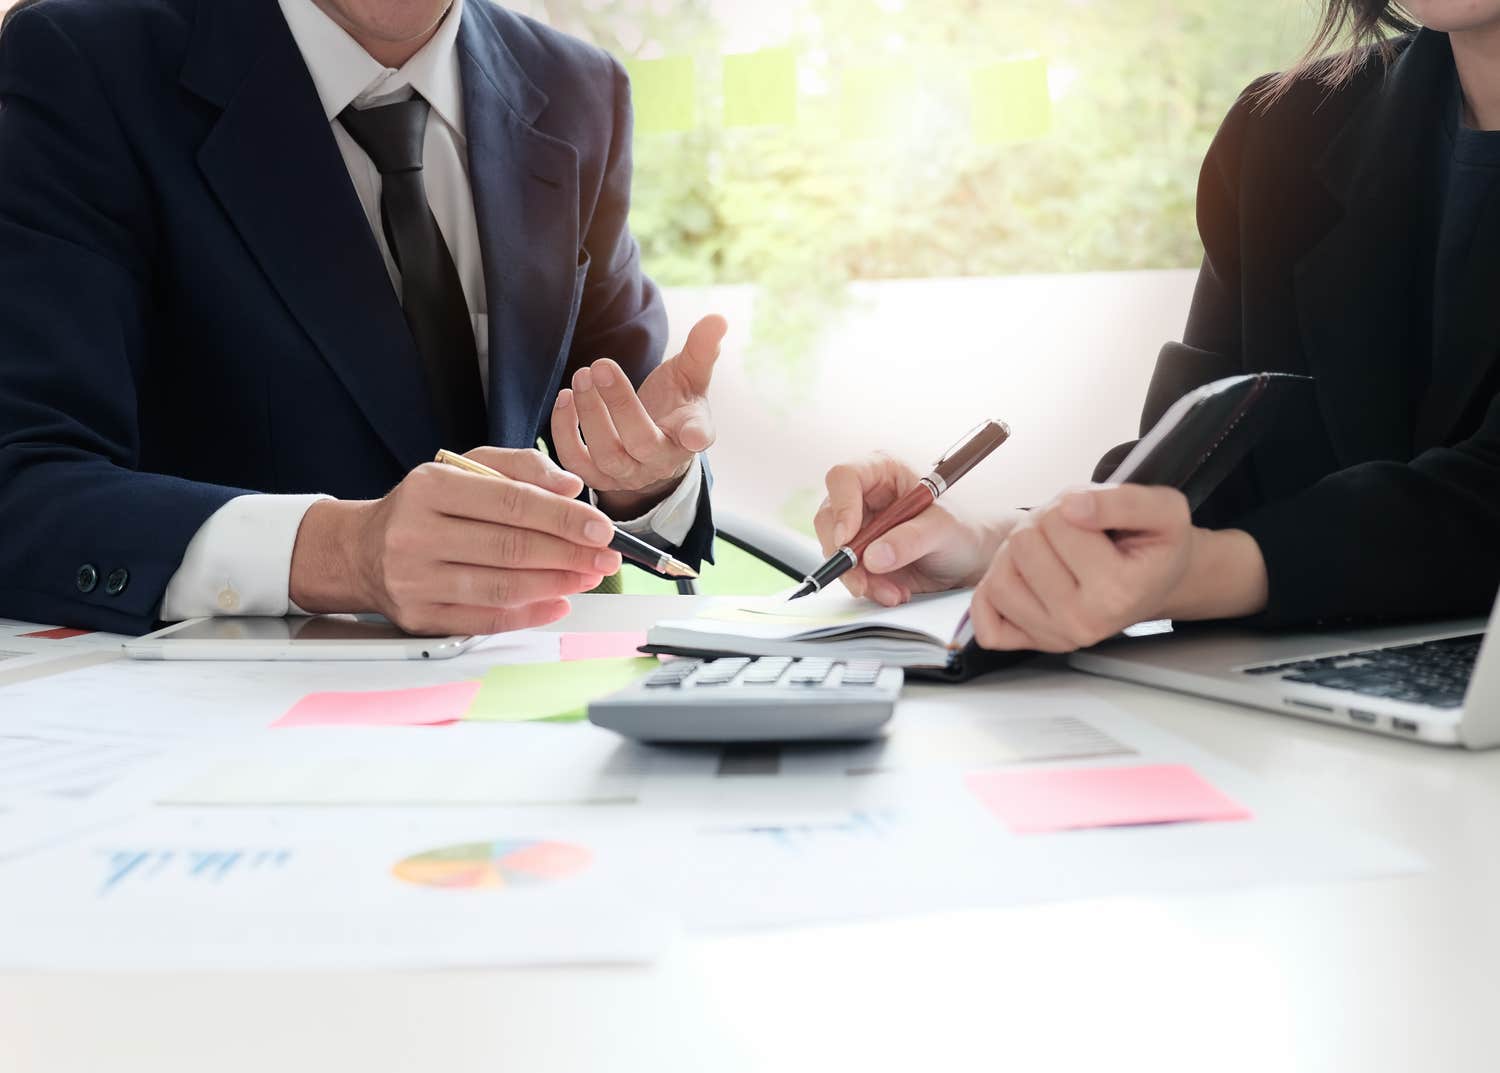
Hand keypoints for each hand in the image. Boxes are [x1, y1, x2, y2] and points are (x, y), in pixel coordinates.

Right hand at [289, 447, 622, 636]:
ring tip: (588, 577)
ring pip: (502, 587)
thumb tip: (571, 487)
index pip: (511, 502)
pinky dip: (530, 615)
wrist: (362, 551)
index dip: (563, 517)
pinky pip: (486, 620)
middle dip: (570, 554)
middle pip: (510, 548)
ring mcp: (414, 581)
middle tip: (607, 558)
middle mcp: (415, 534)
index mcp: (429, 488)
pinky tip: (559, 602)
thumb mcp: (465, 469)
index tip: (601, 528)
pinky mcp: (419, 618)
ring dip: (556, 585)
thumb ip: (522, 467)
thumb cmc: (426, 507)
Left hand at [550, 315, 727, 518]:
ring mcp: (628, 474)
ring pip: (606, 455)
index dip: (696, 436)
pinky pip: (575, 462)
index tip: (694, 435)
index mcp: (689, 435)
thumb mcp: (691, 376)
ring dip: (589, 414)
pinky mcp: (598, 477)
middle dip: (620, 404)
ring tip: (582, 376)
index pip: (697, 436)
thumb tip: (718, 318)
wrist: (654, 442)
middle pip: (641, 442)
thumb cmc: (676, 404)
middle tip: (600, 365)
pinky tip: (565, 397)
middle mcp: (660, 462)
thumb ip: (702, 349)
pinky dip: (564, 431)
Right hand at [813, 453, 1017, 605]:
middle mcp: (864, 497)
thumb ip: (910, 539)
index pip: (844, 478)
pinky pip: (850, 573)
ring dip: (859, 578)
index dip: (841, 506)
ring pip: (835, 551)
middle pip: (829, 518)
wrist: (972, 559)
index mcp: (882, 472)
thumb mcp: (944, 529)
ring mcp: (860, 528)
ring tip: (894, 593)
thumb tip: (873, 557)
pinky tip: (895, 593)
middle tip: (862, 580)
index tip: (848, 539)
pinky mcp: (862, 556)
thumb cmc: (963, 528)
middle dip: (843, 554)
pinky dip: (869, 588)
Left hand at [968, 483, 1261, 652]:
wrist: (1157, 582)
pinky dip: (993, 591)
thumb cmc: (1155, 547)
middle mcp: (1083, 622)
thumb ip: (1122, 501)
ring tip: (1050, 552)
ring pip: (999, 575)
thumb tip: (1072, 507)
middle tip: (1071, 533)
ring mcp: (1053, 637)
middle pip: (1022, 544)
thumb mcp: (1163, 510)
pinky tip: (1024, 578)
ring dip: (1017, 553)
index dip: (1070, 504)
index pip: (1058, 521)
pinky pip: (984, 615)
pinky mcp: (1029, 642)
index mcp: (1117, 591)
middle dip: (1042, 525)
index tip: (1093, 516)